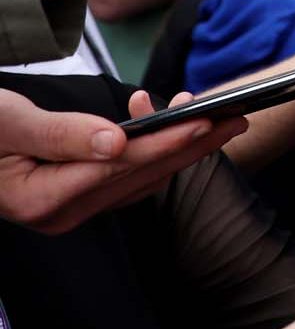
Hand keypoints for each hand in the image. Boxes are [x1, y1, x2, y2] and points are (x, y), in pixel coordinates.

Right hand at [0, 87, 245, 233]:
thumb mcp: (8, 122)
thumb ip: (60, 133)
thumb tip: (116, 141)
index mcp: (43, 200)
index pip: (120, 167)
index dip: (167, 142)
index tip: (205, 120)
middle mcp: (62, 213)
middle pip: (140, 176)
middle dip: (192, 145)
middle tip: (237, 116)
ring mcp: (72, 208)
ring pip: (140, 176)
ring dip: (179, 144)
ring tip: (218, 114)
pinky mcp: (78, 195)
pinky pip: (126, 173)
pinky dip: (152, 146)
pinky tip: (165, 117)